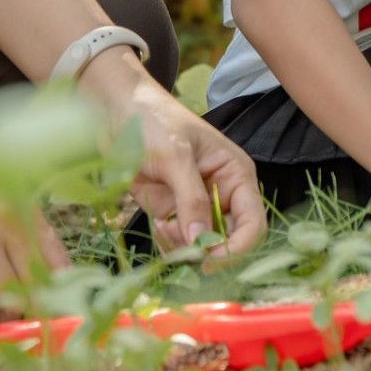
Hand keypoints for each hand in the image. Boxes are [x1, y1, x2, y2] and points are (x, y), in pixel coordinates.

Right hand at [0, 187, 68, 325]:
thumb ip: (16, 242)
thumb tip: (47, 282)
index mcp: (16, 207)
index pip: (54, 253)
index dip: (60, 286)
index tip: (60, 306)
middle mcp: (3, 218)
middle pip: (35, 279)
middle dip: (33, 308)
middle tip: (25, 320)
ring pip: (9, 295)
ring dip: (4, 316)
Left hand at [82, 53, 266, 256]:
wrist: (117, 109)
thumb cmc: (154, 120)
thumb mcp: (176, 155)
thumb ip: (191, 199)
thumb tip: (201, 243)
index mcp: (236, 174)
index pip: (253, 222)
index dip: (238, 247)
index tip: (211, 261)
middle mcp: (222, 193)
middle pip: (229, 240)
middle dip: (207, 251)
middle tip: (183, 253)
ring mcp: (195, 204)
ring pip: (202, 246)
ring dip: (184, 247)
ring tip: (163, 226)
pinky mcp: (172, 211)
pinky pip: (178, 242)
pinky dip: (169, 242)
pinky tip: (157, 224)